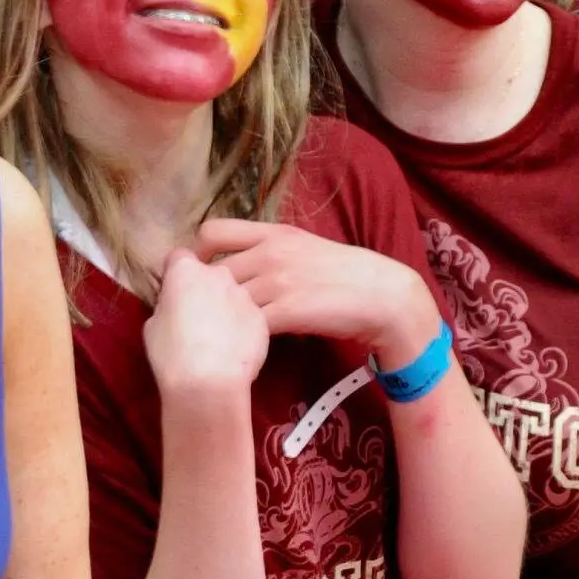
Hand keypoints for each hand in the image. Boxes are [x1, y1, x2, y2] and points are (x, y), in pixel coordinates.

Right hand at [142, 248, 270, 400]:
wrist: (210, 382)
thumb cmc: (171, 353)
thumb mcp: (152, 325)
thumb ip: (167, 304)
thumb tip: (175, 304)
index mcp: (186, 270)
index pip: (179, 257)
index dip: (175, 274)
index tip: (173, 292)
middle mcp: (219, 274)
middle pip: (211, 272)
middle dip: (204, 288)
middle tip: (196, 316)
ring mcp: (244, 295)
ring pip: (233, 294)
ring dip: (225, 307)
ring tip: (218, 337)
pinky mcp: (262, 318)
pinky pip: (249, 315)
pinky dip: (242, 326)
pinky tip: (233, 349)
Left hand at [194, 219, 440, 364]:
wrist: (382, 296)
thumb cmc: (344, 275)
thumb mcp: (304, 248)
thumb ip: (270, 251)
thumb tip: (236, 265)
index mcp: (273, 233)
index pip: (213, 231)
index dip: (196, 255)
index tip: (195, 277)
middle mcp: (270, 252)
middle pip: (213, 273)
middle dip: (203, 297)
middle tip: (201, 318)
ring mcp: (278, 281)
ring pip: (226, 301)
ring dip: (220, 321)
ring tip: (219, 336)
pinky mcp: (287, 310)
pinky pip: (248, 324)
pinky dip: (240, 337)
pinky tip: (241, 347)